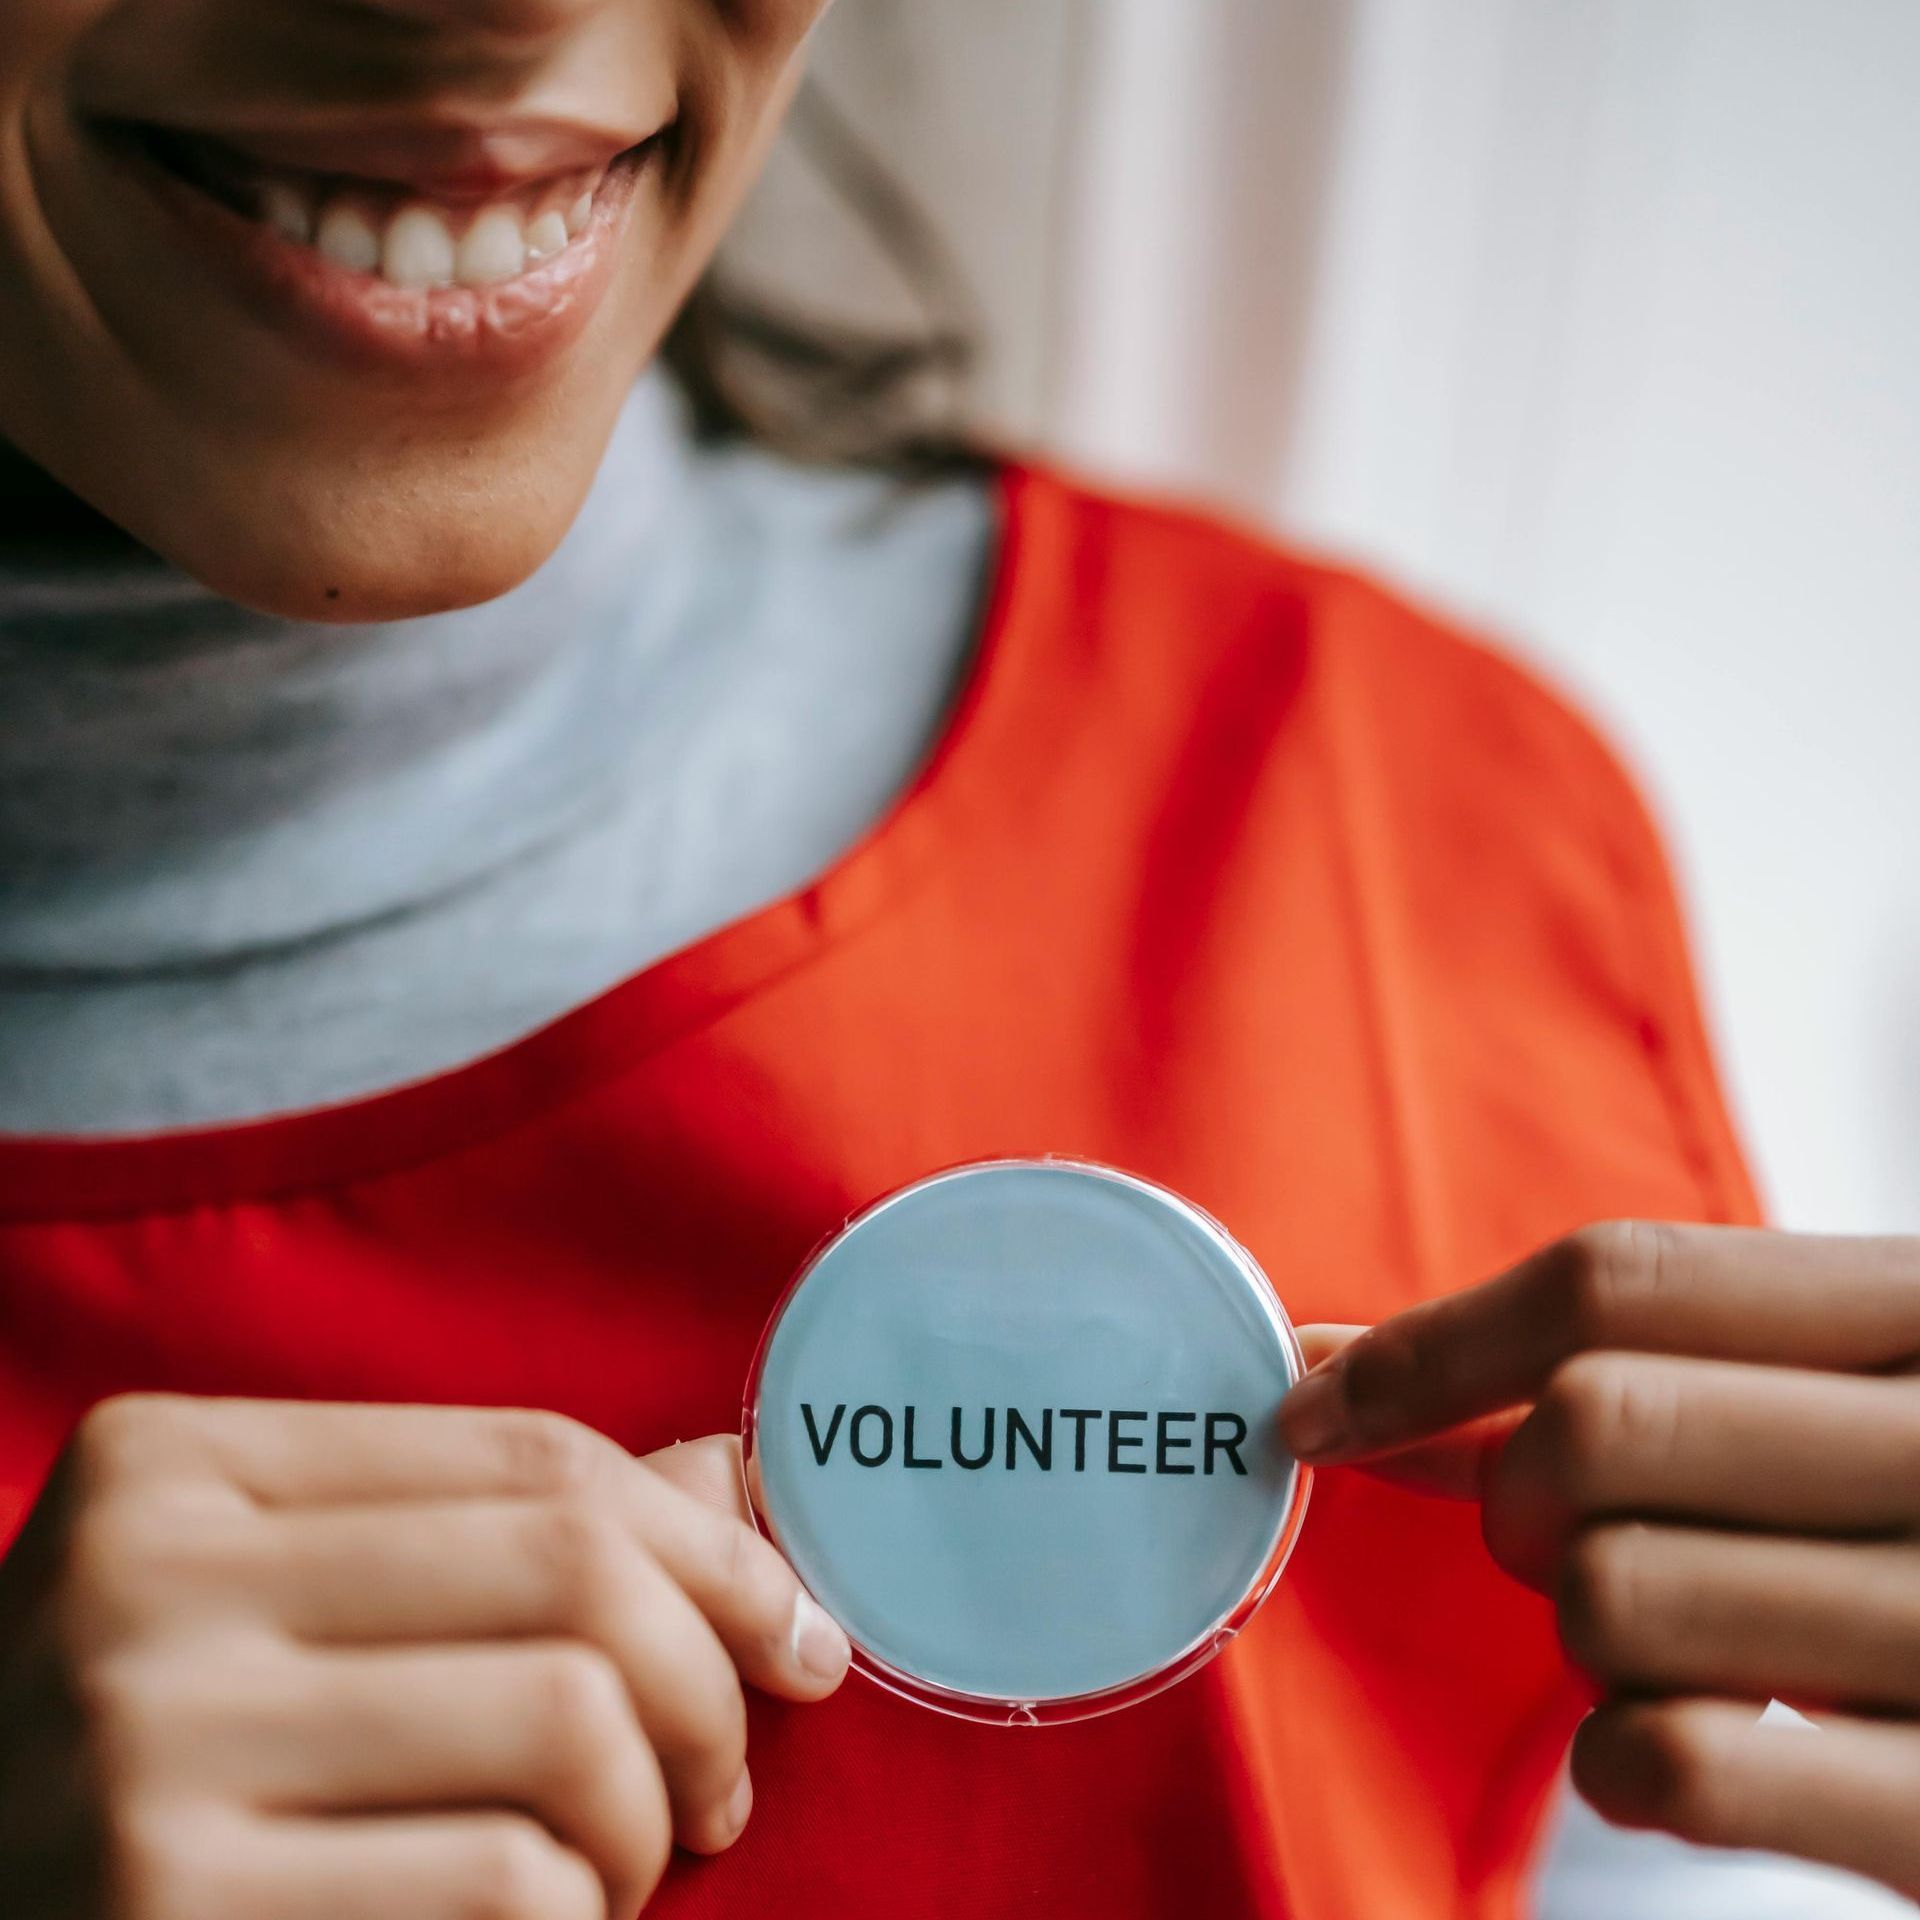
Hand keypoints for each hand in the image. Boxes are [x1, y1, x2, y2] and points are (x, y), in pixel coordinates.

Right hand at [0, 1397, 849, 1919]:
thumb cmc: (165, 1755)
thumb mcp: (284, 1604)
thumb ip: (493, 1534)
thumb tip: (736, 1479)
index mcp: (174, 1466)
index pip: (536, 1459)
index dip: (710, 1544)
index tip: (794, 1627)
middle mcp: (140, 1585)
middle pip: (574, 1576)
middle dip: (712, 1684)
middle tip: (729, 1772)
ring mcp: (139, 1757)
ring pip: (568, 1728)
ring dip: (653, 1816)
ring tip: (628, 1862)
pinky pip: (506, 1888)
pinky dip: (578, 1916)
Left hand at [1279, 1222, 1919, 1899]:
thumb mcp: (1834, 1408)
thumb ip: (1630, 1377)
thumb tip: (1350, 1378)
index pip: (1620, 1280)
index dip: (1433, 1343)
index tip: (1318, 1400)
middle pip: (1592, 1428)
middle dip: (1515, 1496)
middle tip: (1563, 1538)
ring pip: (1609, 1596)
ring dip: (1583, 1635)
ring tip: (1673, 1645)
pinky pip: (1670, 1762)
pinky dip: (1623, 1763)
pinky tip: (1684, 1751)